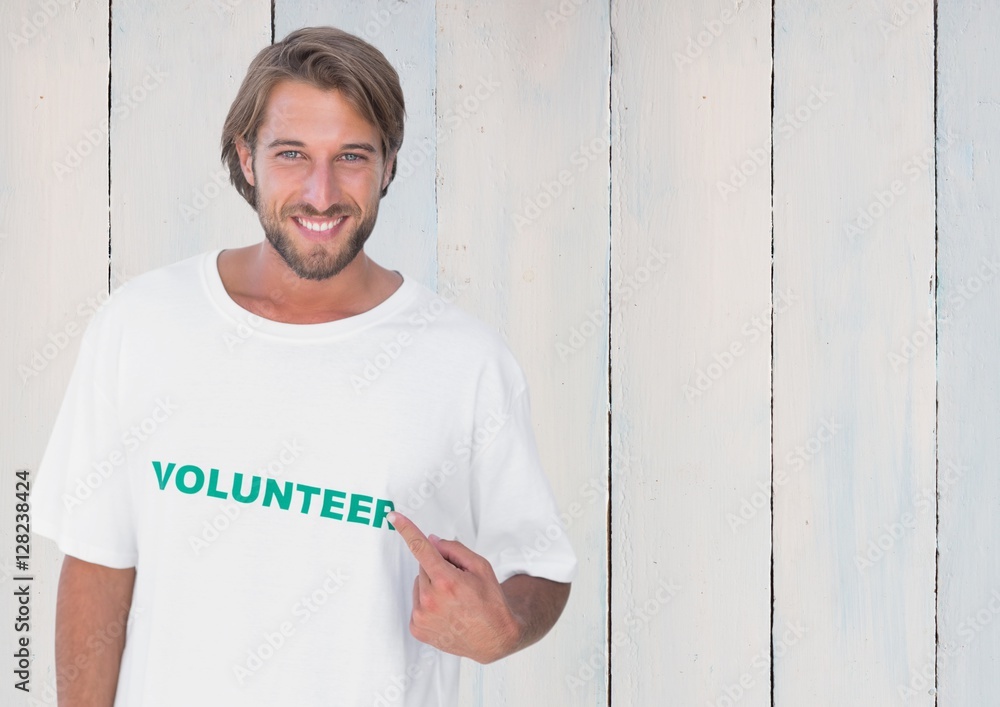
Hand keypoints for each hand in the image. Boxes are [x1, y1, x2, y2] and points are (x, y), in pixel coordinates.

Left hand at [388, 511, 523, 663]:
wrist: (493, 638)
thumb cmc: (490, 601)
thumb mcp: (481, 567)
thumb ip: (454, 550)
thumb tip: (431, 541)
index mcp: (446, 581)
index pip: (421, 548)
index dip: (406, 529)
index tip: (393, 517)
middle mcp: (430, 599)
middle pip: (424, 567)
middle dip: (438, 569)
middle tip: (459, 584)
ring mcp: (421, 616)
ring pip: (420, 585)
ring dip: (432, 587)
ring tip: (454, 601)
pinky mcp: (417, 628)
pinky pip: (417, 603)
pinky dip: (429, 604)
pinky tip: (446, 613)